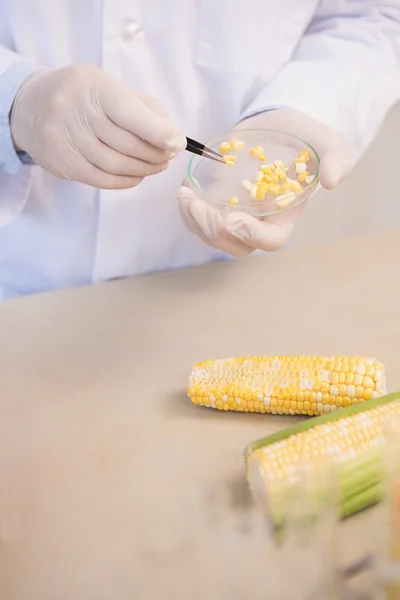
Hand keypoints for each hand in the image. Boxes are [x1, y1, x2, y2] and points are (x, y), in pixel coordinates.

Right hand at [11, 64, 185, 188]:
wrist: (31, 107)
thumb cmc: (83, 96)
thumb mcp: (110, 87)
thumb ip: (144, 108)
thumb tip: (173, 137)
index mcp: (93, 87)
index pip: (128, 112)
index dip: (157, 131)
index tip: (178, 143)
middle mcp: (76, 112)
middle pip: (126, 144)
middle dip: (155, 153)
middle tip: (169, 155)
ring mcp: (67, 141)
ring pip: (116, 165)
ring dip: (145, 169)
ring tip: (158, 165)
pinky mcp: (64, 164)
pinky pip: (103, 180)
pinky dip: (127, 180)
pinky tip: (138, 174)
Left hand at [177, 109, 350, 256]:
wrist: (277, 122)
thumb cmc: (305, 136)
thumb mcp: (326, 142)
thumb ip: (335, 160)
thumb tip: (332, 182)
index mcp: (284, 216)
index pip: (269, 240)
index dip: (252, 236)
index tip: (233, 218)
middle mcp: (259, 221)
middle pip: (235, 246)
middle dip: (213, 231)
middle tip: (197, 205)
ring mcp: (236, 213)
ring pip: (211, 235)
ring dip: (194, 221)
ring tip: (184, 195)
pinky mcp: (217, 202)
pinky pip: (198, 219)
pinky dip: (187, 209)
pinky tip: (184, 188)